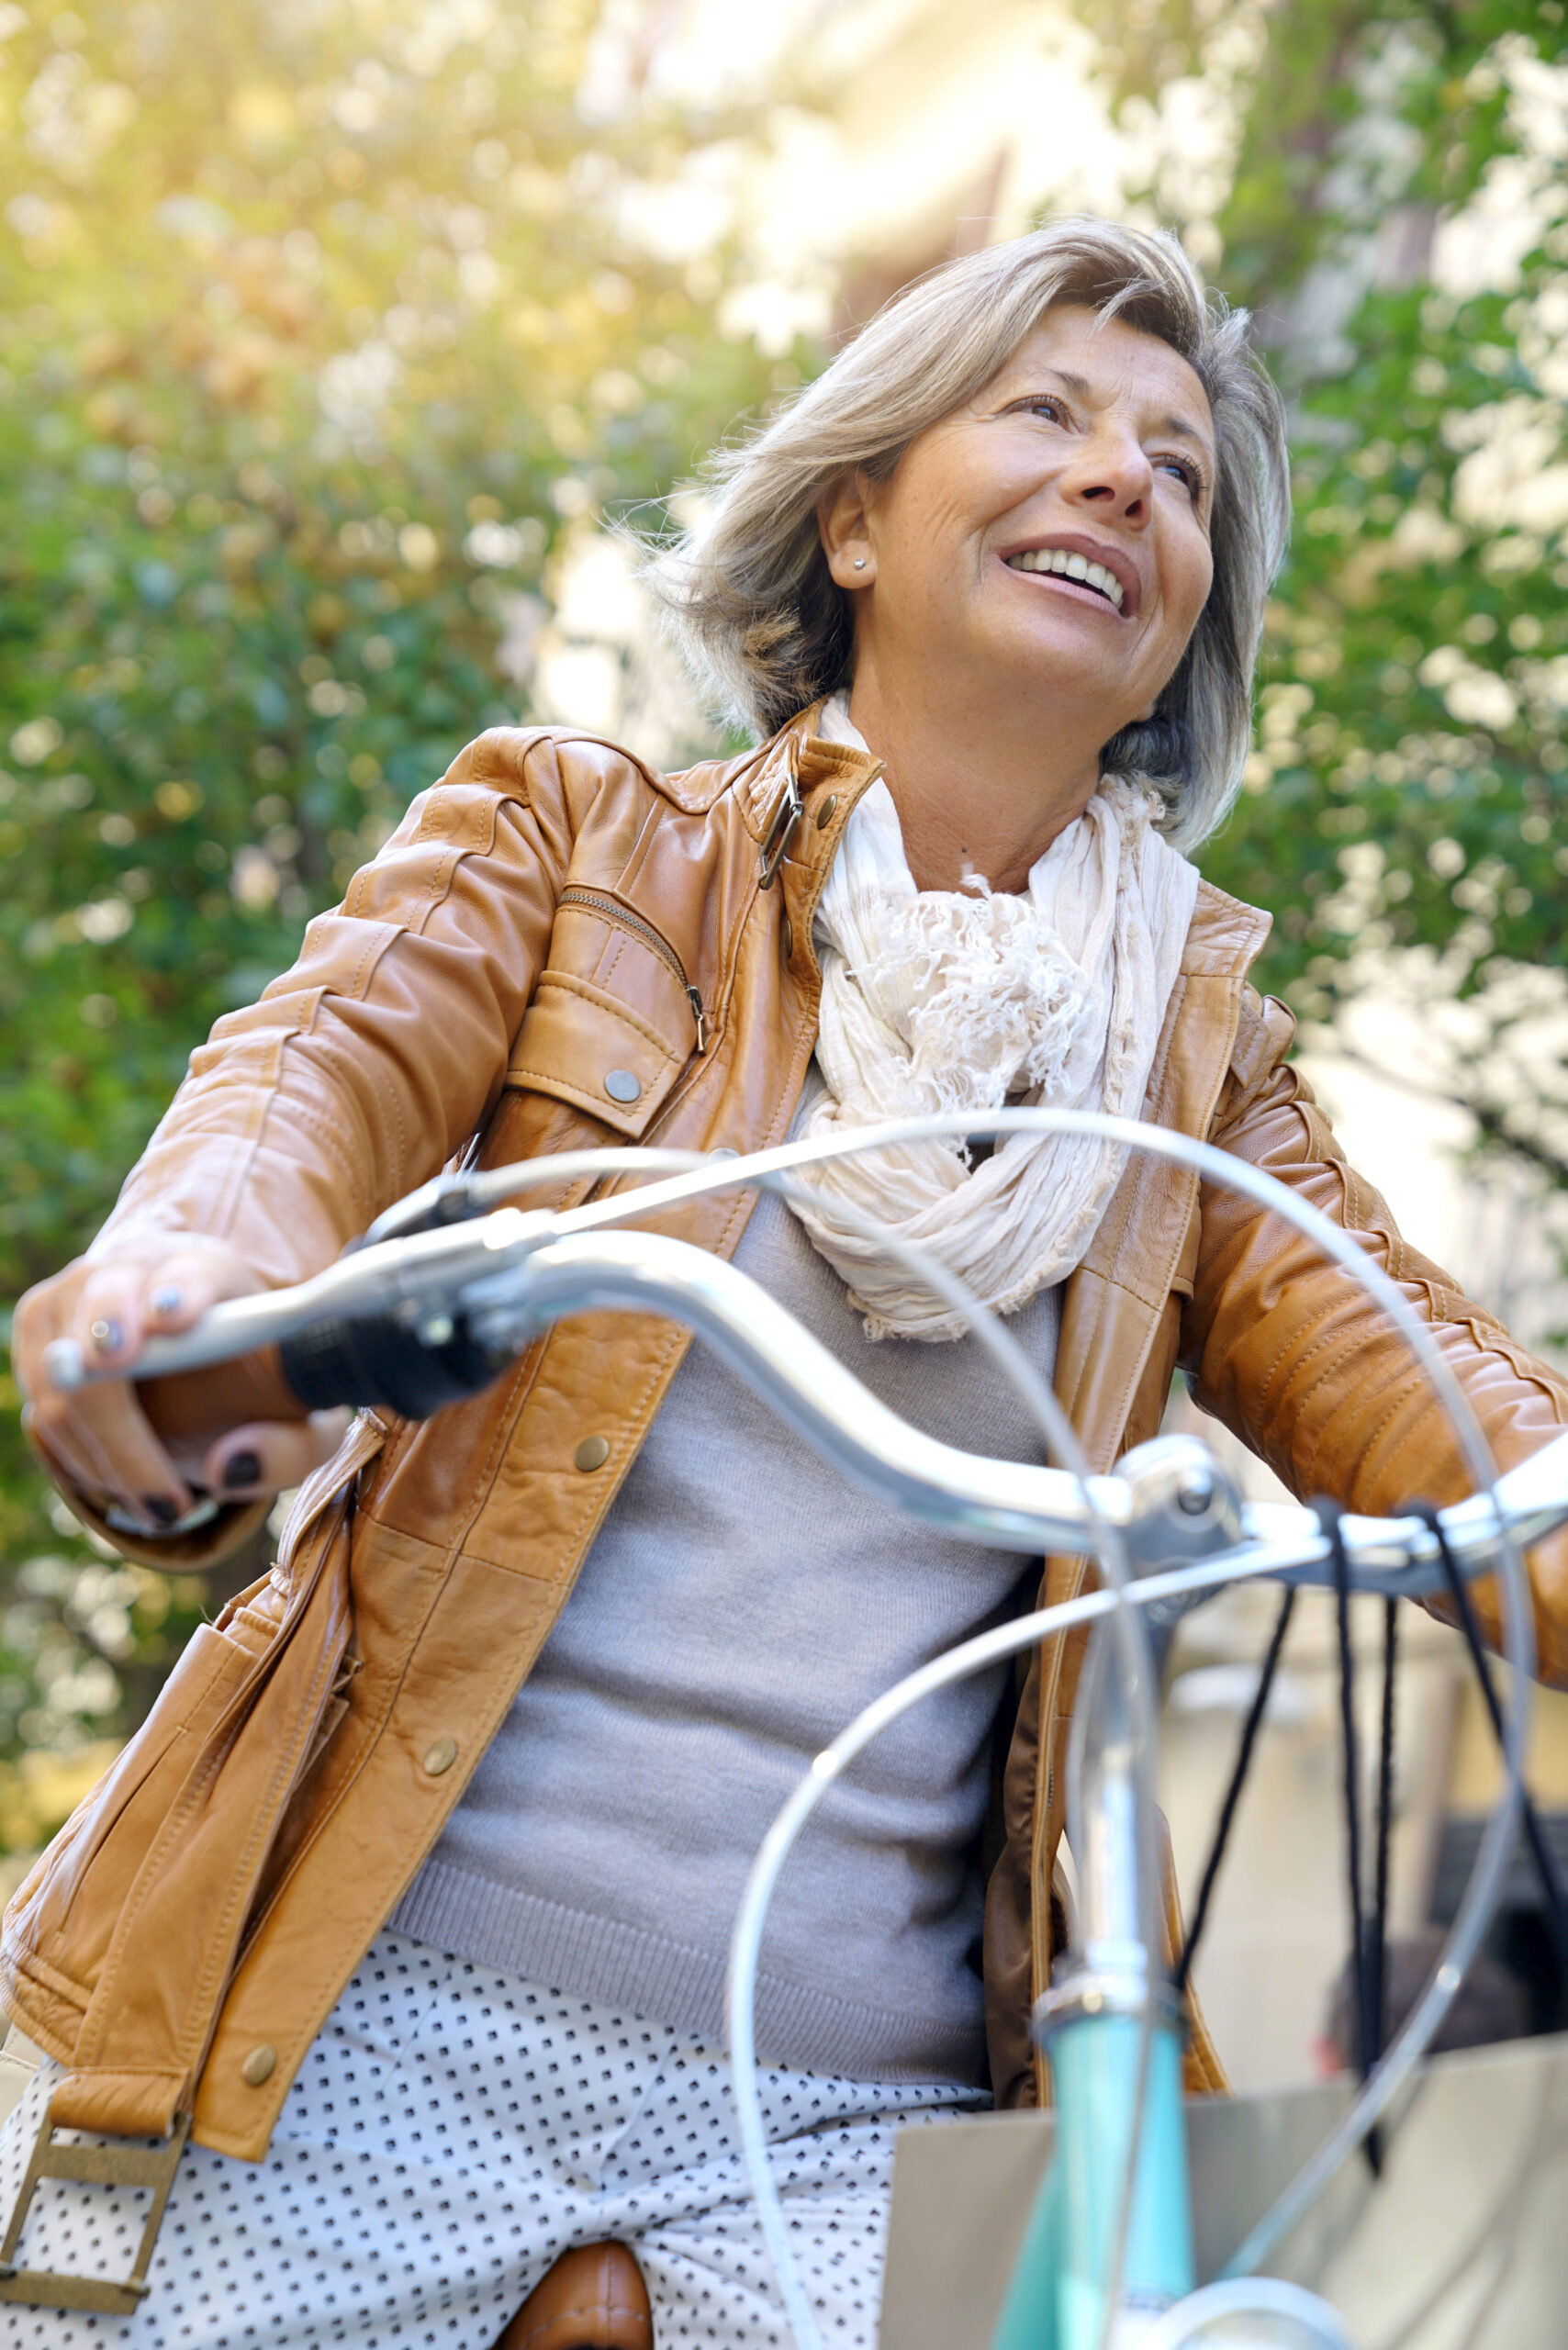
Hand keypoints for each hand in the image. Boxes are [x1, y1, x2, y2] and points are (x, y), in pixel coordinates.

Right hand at [13, 1239, 350, 1535]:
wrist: (198, 1356)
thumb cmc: (256, 1385)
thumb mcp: (303, 1422)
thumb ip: (290, 1448)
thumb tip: (223, 1468)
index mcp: (212, 1272)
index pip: (195, 1273)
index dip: (182, 1292)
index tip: (176, 1319)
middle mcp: (136, 1269)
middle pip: (107, 1309)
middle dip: (109, 1362)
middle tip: (130, 1411)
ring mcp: (75, 1297)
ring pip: (63, 1377)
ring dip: (109, 1455)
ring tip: (165, 1504)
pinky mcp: (39, 1334)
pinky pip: (41, 1409)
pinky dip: (81, 1459)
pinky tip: (126, 1482)